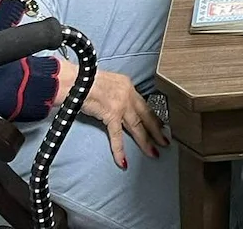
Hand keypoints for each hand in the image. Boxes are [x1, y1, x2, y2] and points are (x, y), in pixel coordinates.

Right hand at [56, 60, 170, 167]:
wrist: (77, 80)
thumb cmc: (86, 80)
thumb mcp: (108, 82)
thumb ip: (116, 93)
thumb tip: (117, 103)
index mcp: (127, 85)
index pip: (144, 104)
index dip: (153, 117)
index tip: (160, 125)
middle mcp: (128, 94)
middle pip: (146, 116)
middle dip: (156, 130)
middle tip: (165, 141)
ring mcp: (121, 105)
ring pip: (137, 127)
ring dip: (146, 142)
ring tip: (153, 153)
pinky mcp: (111, 115)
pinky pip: (116, 137)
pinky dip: (119, 150)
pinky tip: (123, 161)